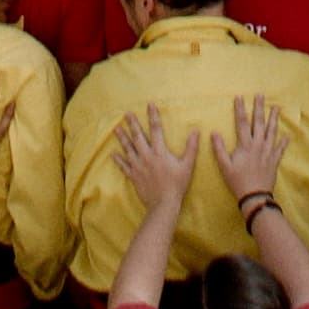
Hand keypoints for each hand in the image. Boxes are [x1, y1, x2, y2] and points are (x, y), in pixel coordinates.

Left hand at [106, 103, 190, 220]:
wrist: (163, 203)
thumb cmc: (177, 184)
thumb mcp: (187, 165)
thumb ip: (191, 148)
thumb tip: (195, 131)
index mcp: (159, 151)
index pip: (156, 129)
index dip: (153, 116)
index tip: (150, 105)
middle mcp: (147, 156)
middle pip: (138, 136)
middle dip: (132, 124)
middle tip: (127, 114)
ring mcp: (138, 166)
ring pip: (128, 149)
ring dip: (122, 138)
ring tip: (116, 128)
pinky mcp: (133, 176)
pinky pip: (124, 166)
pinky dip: (118, 159)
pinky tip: (113, 153)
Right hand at [224, 94, 289, 217]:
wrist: (255, 196)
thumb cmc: (237, 181)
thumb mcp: (224, 166)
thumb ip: (219, 148)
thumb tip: (214, 132)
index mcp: (245, 145)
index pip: (242, 123)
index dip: (240, 109)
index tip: (239, 97)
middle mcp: (258, 145)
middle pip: (259, 123)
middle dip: (259, 108)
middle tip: (261, 95)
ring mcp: (268, 152)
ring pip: (272, 132)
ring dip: (274, 119)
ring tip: (276, 108)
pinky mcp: (274, 161)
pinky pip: (280, 149)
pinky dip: (284, 142)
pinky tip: (287, 136)